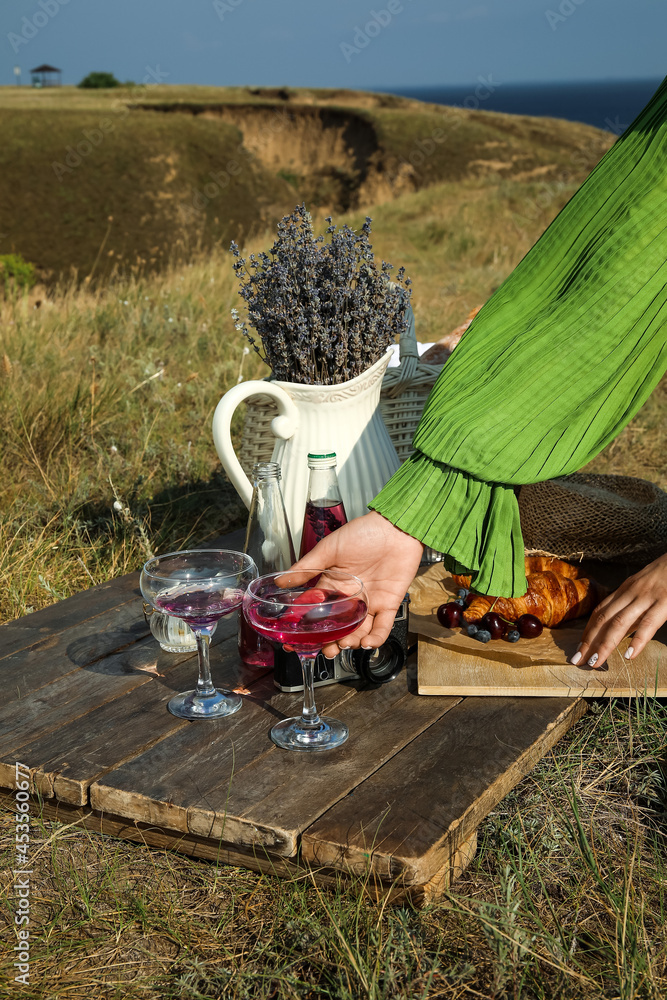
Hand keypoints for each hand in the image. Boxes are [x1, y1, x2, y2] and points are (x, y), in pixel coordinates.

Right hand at [290, 511, 422, 655]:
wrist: (396, 528)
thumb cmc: (363, 533)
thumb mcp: (329, 549)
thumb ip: (307, 567)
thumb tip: (280, 580)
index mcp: (333, 584)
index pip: (317, 611)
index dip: (308, 627)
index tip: (297, 641)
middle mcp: (350, 597)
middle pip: (338, 627)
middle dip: (330, 642)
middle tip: (325, 650)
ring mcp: (370, 602)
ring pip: (358, 631)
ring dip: (351, 642)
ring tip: (343, 644)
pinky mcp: (389, 604)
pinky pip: (383, 627)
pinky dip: (376, 638)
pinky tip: (367, 643)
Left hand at [571, 553, 666, 666]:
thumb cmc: (666, 576)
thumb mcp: (644, 590)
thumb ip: (632, 610)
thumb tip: (620, 632)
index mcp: (625, 590)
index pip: (599, 612)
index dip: (587, 632)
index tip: (578, 649)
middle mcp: (631, 593)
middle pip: (603, 619)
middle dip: (589, 641)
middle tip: (578, 660)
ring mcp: (647, 597)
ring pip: (620, 622)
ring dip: (605, 644)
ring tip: (596, 662)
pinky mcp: (665, 601)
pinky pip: (649, 622)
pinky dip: (638, 640)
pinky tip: (629, 655)